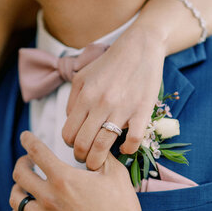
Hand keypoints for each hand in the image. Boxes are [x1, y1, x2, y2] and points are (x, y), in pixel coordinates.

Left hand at [10, 131, 145, 210]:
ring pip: (15, 198)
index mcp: (65, 179)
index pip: (37, 152)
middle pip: (20, 174)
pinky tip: (23, 209)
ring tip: (24, 186)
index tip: (25, 136)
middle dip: (22, 163)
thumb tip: (92, 145)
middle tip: (27, 162)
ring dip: (18, 188)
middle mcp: (50, 198)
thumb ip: (101, 156)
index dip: (28, 141)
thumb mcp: (117, 175)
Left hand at [62, 25, 164, 170]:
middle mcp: (100, 103)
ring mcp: (122, 108)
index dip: (71, 145)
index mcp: (85, 96)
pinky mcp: (142, 111)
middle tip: (87, 160)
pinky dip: (127, 151)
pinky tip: (124, 149)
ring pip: (103, 146)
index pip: (69, 133)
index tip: (78, 147)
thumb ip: (73, 101)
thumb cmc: (110, 63)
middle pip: (83, 144)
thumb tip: (71, 124)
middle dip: (82, 158)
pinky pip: (133, 141)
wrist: (141, 46)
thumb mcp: (83, 76)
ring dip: (98, 161)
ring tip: (100, 164)